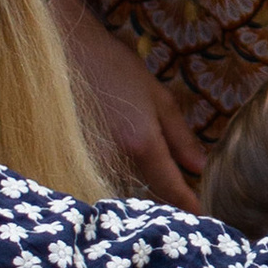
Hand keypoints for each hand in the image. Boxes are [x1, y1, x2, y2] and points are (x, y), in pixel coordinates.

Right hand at [51, 0, 206, 205]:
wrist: (65, 51)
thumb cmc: (115, 68)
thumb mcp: (158, 98)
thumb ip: (180, 138)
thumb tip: (201, 168)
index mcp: (140, 143)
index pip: (169, 188)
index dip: (188, 205)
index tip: (201, 216)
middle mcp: (113, 159)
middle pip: (143, 196)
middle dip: (160, 199)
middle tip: (179, 194)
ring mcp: (89, 162)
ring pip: (120, 190)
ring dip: (136, 190)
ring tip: (148, 181)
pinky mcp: (70, 160)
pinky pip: (100, 179)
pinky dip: (113, 178)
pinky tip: (117, 162)